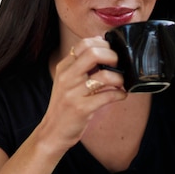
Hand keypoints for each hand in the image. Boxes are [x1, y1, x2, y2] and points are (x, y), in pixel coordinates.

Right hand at [39, 37, 126, 154]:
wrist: (53, 132)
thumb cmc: (65, 105)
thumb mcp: (68, 81)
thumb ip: (81, 63)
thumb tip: (100, 41)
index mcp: (64, 67)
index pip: (84, 44)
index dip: (103, 44)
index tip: (112, 52)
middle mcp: (67, 77)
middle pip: (93, 54)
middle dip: (112, 56)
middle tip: (119, 64)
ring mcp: (73, 93)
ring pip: (104, 76)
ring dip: (119, 78)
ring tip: (121, 82)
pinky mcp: (81, 108)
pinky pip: (107, 96)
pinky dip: (120, 94)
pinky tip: (121, 95)